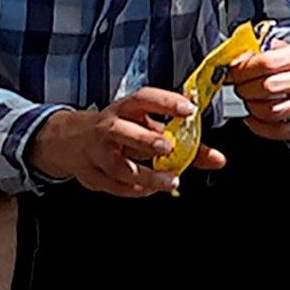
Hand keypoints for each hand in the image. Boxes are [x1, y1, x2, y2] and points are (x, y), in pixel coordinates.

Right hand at [48, 93, 197, 197]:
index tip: (188, 109)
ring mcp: (96, 152)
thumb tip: (218, 159)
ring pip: (117, 165)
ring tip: (169, 181)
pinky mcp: (90, 174)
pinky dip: (133, 190)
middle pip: (121, 131)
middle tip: (168, 147)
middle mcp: (108, 127)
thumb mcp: (150, 125)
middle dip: (144, 140)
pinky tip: (150, 190)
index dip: (166, 102)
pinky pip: (111, 185)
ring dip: (145, 175)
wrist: (71, 139)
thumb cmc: (121, 128)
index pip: (144, 99)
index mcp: (126, 108)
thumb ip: (187, 142)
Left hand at [235, 34, 289, 144]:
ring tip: (251, 102)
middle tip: (241, 88)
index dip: (244, 70)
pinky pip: (280, 131)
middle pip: (267, 87)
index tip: (234, 73)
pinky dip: (260, 127)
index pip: (268, 62)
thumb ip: (265, 52)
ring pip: (272, 111)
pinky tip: (257, 118)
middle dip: (245, 89)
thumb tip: (238, 60)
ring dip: (252, 108)